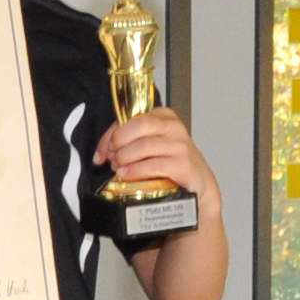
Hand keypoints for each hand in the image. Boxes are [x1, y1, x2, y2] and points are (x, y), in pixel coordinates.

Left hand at [95, 107, 221, 226]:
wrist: (197, 183)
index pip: (131, 118)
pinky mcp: (183, 164)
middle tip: (112, 158)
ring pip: (143, 146)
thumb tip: (103, 151)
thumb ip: (128, 142)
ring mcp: (179, 145)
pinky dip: (135, 170)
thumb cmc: (171, 162)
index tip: (102, 151)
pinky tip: (127, 175)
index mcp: (163, 116)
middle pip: (137, 126)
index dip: (111, 134)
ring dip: (125, 158)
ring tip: (118, 168)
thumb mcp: (151, 145)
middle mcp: (173, 127)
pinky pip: (153, 165)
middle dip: (118, 143)